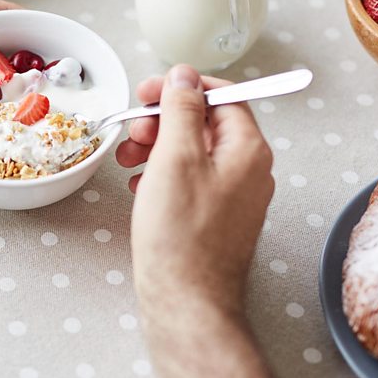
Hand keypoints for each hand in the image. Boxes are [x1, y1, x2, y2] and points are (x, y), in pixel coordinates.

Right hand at [116, 65, 273, 313]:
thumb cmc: (181, 237)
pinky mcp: (217, 217)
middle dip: (164, 121)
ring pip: (194, 152)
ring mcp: (234, 196)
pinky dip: (163, 174)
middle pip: (206, 123)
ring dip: (158, 147)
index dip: (181, 88)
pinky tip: (141, 186)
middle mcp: (249, 170)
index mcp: (248, 150)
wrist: (186, 301)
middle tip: (134, 132)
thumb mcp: (175, 158)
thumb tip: (185, 76)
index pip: (223, 95)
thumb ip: (182, 109)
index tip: (149, 93)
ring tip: (129, 160)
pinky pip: (191, 180)